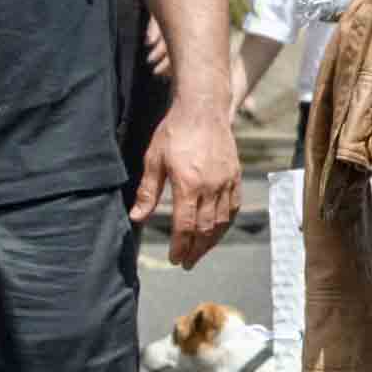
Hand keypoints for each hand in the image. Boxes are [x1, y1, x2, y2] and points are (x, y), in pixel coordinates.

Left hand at [134, 97, 240, 264]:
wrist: (203, 109)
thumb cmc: (175, 132)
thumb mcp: (154, 160)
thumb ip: (148, 192)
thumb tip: (136, 218)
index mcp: (188, 184)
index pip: (185, 226)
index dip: (180, 246)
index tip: (174, 259)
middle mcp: (210, 186)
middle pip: (205, 229)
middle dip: (195, 249)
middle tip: (186, 262)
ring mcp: (226, 182)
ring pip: (221, 222)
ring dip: (211, 241)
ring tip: (200, 252)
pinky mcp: (235, 176)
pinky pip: (233, 207)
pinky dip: (226, 224)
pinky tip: (218, 231)